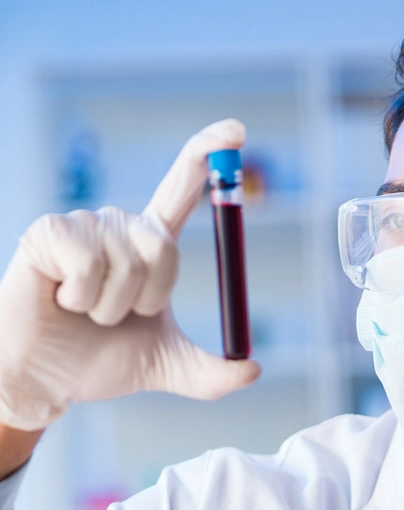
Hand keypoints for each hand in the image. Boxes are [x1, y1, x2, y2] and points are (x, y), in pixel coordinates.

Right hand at [0, 118, 259, 430]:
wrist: (44, 379)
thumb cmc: (98, 362)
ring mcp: (84, 225)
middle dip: (147, 299)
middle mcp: (121, 225)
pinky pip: (89, 262)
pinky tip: (61, 300)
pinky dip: (81, 297)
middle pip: (163, 246)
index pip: (183, 187)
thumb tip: (253, 371)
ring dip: (110, 307)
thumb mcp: (165, 367)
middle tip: (114, 317)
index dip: (209, 155)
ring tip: (83, 310)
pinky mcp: (48, 232)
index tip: (237, 131)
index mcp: (151, 243)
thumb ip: (210, 373)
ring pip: (127, 262)